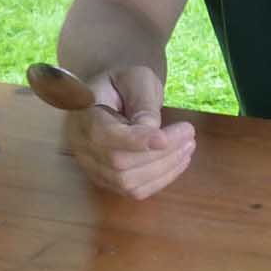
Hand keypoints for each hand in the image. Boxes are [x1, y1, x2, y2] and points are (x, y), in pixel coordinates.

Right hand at [66, 66, 195, 199]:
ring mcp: (92, 167)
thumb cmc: (123, 84)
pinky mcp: (107, 180)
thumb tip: (154, 131)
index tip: (164, 137)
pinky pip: (134, 191)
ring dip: (165, 168)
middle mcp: (81, 146)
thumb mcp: (135, 79)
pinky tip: (179, 161)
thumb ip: (143, 102)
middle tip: (189, 135)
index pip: (104, 135)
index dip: (135, 141)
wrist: (111, 97)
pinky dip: (161, 179)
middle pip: (119, 163)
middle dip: (160, 153)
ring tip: (188, 146)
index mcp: (82, 115)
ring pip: (128, 182)